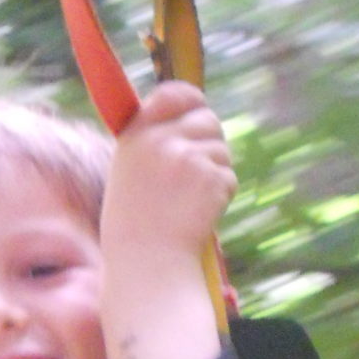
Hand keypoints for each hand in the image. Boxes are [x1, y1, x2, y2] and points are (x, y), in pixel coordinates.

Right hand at [101, 81, 235, 260]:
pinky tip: (200, 215)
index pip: (174, 93)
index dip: (192, 101)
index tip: (197, 108)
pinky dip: (221, 197)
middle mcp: (161, 139)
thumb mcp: (129, 174)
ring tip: (190, 203)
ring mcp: (188, 157)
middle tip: (197, 175)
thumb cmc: (135, 227)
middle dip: (210, 144)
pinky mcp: (212, 177)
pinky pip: (229, 178)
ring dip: (215, 174)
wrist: (148, 264)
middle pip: (207, 120)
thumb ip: (153, 143)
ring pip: (221, 151)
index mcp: (136, 134)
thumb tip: (194, 120)